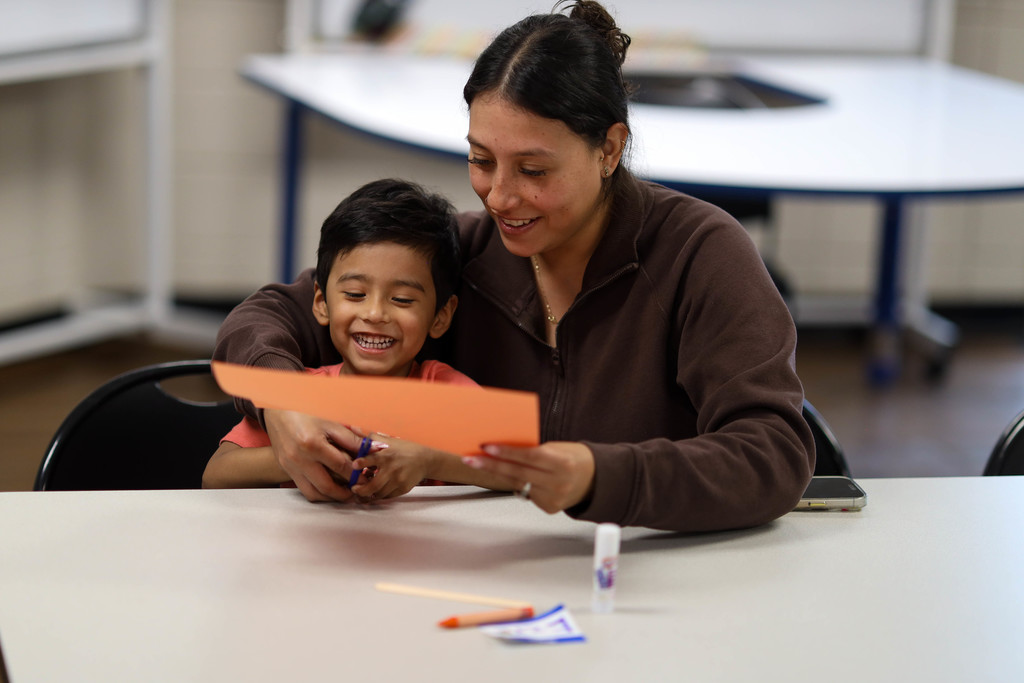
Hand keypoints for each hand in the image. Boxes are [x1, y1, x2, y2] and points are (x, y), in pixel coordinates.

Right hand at [263, 409, 363, 501]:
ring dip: (332, 497)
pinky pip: (304, 490)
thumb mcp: (330, 422)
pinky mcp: (287, 470)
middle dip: (346, 493)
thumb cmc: (306, 413)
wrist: (277, 412)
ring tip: (345, 493)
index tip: (367, 477)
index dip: (356, 474)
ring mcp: (291, 467)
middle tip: (358, 490)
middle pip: (327, 486)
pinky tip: (330, 488)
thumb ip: (351, 438)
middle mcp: (299, 459)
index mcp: (312, 444)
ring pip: (314, 493)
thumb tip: (374, 448)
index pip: (340, 466)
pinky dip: (319, 492)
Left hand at [350, 435, 436, 499]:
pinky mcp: (403, 489)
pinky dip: (380, 496)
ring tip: (363, 492)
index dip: (362, 463)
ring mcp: (398, 481)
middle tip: (354, 489)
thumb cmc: (406, 449)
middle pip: (374, 485)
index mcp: (387, 455)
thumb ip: (372, 438)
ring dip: (370, 494)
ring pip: (380, 493)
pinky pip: (388, 496)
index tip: (354, 465)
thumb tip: (354, 428)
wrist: (426, 460)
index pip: (372, 459)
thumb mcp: (390, 440)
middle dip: (361, 490)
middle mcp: (392, 469)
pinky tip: (376, 493)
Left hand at [462, 442, 595, 513]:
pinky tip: (510, 476)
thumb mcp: (557, 448)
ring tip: (479, 463)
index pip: (529, 456)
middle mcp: (559, 482)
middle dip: (492, 465)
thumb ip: (535, 451)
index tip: (486, 447)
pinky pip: (527, 494)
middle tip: (470, 458)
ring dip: (497, 474)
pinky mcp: (549, 508)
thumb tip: (504, 450)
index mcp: (563, 463)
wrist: (595, 479)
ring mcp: (554, 498)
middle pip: (519, 473)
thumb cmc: (573, 457)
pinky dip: (518, 484)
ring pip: (519, 484)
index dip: (507, 452)